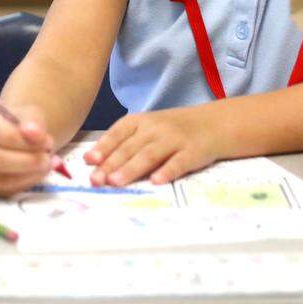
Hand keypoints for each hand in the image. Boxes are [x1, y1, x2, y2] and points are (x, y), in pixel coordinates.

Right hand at [0, 105, 53, 197]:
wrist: (11, 135)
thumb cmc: (18, 123)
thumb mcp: (29, 113)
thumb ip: (33, 121)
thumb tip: (33, 133)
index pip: (1, 136)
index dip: (28, 142)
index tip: (46, 140)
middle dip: (28, 161)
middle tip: (47, 156)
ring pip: (1, 179)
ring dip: (30, 173)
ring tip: (46, 162)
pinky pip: (6, 191)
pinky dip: (27, 182)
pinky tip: (38, 172)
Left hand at [83, 105, 221, 186]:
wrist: (213, 123)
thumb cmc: (172, 129)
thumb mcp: (148, 128)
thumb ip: (124, 142)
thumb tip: (94, 161)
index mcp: (141, 121)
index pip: (118, 134)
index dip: (103, 147)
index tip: (89, 161)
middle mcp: (155, 128)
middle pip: (130, 147)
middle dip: (111, 164)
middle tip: (96, 179)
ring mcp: (174, 139)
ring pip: (150, 155)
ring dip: (131, 168)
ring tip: (116, 182)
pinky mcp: (193, 151)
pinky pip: (178, 162)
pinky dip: (167, 171)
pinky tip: (156, 181)